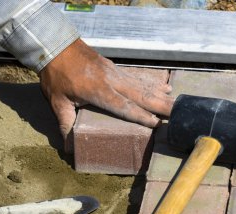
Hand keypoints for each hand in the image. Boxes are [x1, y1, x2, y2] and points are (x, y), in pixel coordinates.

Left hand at [40, 39, 173, 146]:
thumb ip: (65, 122)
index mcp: (98, 91)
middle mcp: (112, 81)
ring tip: (176, 101)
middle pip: (140, 95)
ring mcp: (116, 72)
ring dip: (160, 94)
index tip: (157, 123)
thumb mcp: (57, 101)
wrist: (56, 45)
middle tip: (178, 113)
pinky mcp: (116, 67)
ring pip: (143, 85)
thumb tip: (67, 146)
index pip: (124, 107)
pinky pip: (138, 76)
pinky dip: (152, 82)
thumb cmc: (56, 75)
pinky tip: (164, 85)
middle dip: (160, 105)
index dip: (141, 116)